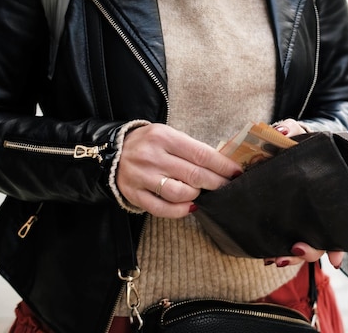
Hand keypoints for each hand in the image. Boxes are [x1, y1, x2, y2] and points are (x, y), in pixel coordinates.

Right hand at [116, 123, 241, 218]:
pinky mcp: (134, 194)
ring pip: (178, 193)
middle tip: (227, 187)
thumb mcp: (169, 136)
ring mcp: (141, 177)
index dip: (223, 166)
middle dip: (216, 183)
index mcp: (163, 137)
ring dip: (197, 195)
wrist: (111, 150)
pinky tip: (191, 206)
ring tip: (202, 192)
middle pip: (193, 174)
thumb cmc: (149, 144)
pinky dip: (180, 210)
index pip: (201, 154)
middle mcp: (151, 156)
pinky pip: (162, 209)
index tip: (237, 173)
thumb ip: (191, 149)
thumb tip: (222, 166)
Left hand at [270, 119, 344, 267]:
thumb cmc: (301, 142)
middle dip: (310, 252)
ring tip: (273, 259)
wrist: (286, 145)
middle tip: (295, 249)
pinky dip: (275, 250)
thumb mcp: (300, 133)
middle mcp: (319, 212)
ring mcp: (302, 218)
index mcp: (331, 193)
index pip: (342, 222)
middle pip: (322, 242)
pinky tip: (265, 255)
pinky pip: (282, 240)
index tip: (336, 261)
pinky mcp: (282, 219)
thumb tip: (282, 132)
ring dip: (291, 257)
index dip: (340, 245)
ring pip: (303, 247)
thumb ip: (293, 130)